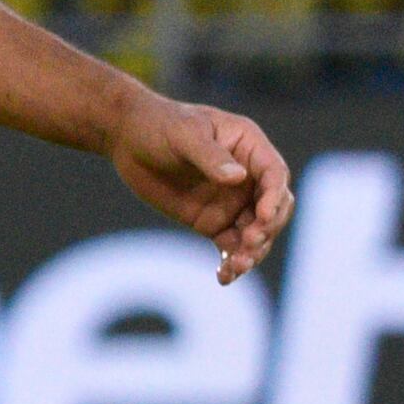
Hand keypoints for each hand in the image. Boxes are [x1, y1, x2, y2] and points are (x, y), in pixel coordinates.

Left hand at [109, 93, 291, 284]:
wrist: (128, 139)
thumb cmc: (160, 125)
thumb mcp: (185, 134)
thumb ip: (210, 157)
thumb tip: (238, 178)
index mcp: (250, 149)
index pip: (274, 176)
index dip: (274, 198)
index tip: (262, 217)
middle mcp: (249, 178)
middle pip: (273, 208)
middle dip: (266, 228)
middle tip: (248, 243)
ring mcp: (233, 202)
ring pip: (255, 232)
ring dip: (251, 251)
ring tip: (237, 267)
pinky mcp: (213, 222)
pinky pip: (230, 246)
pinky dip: (231, 262)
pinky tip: (224, 277)